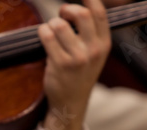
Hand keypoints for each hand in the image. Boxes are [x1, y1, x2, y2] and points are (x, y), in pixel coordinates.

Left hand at [39, 0, 111, 129]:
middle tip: (62, 16)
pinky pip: (46, 36)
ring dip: (51, 24)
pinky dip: (42, 33)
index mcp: (104, 44)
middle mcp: (93, 50)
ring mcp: (77, 58)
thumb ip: (91, 33)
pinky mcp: (60, 64)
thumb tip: (74, 8)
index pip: (99, 13)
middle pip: (80, 13)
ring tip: (51, 33)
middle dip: (67, 9)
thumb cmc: (80, 74)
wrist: (71, 102)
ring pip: (59, 24)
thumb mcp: (95, 54)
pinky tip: (45, 39)